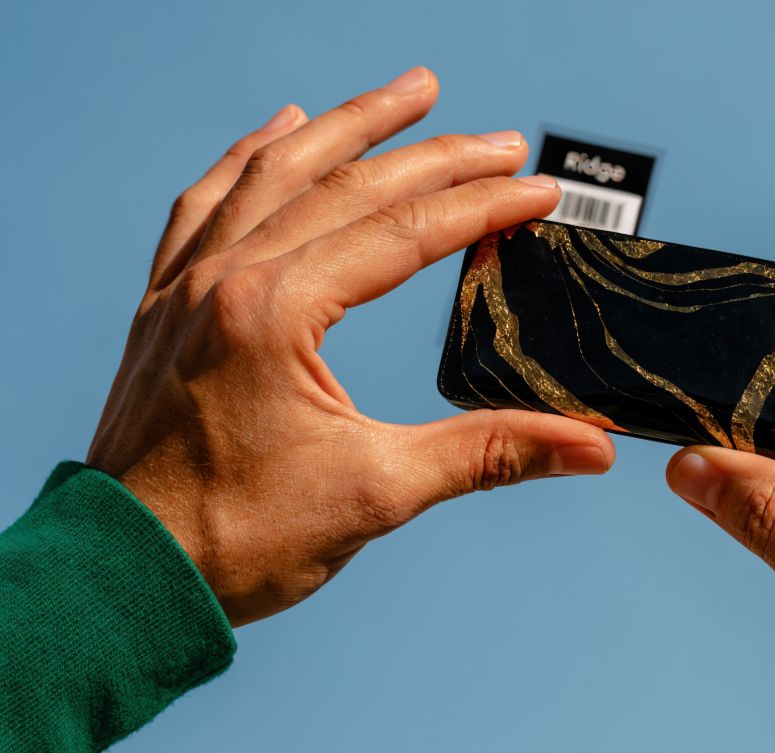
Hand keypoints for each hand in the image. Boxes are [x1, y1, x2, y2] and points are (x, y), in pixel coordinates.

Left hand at [87, 67, 614, 626]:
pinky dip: (250, 156)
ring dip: (349, 124)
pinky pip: (207, 202)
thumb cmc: (239, 539)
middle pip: (350, 186)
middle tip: (506, 140)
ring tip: (411, 92)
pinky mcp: (166, 304)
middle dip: (438, 156)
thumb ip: (490, 453)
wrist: (123, 576)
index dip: (483, 207)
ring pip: (276, 171)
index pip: (405, 233)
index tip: (540, 190)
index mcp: (276, 313)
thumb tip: (589, 449)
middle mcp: (227, 278)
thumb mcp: (378, 494)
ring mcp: (187, 285)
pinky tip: (280, 127)